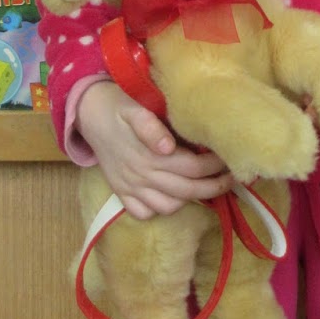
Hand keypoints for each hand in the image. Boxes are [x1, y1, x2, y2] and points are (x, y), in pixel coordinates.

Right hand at [77, 79, 232, 220]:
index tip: (230, 158)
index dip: (216, 166)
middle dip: (214, 186)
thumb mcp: (134, 107)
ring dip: (191, 200)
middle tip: (231, 177)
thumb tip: (168, 147)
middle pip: (188, 191)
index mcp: (150, 155)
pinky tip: (173, 195)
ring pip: (168, 207)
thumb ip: (150, 127)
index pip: (193, 168)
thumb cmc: (120, 104)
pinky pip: (143, 213)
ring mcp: (130, 187)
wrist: (88, 111)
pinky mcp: (121, 192)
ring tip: (206, 185)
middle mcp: (141, 175)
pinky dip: (160, 210)